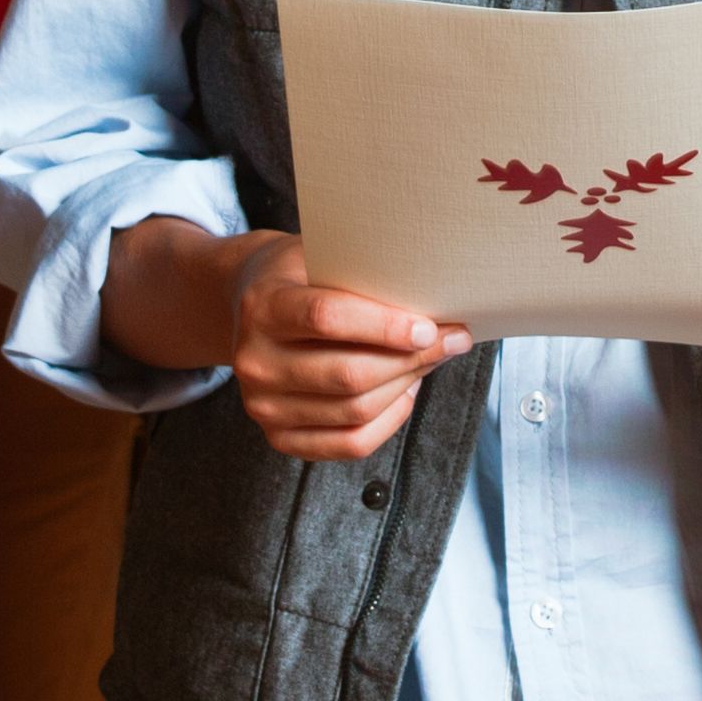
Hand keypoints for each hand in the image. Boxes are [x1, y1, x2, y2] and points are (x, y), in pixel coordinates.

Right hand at [208, 231, 462, 461]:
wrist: (248, 305)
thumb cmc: (301, 275)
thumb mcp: (323, 256)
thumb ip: (366, 277)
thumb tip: (436, 302)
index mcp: (263, 307)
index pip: (327, 319)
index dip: (384, 326)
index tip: (429, 327)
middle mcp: (254, 362)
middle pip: (348, 375)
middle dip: (411, 360)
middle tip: (453, 340)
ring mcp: (263, 406)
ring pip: (355, 412)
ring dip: (406, 386)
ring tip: (431, 360)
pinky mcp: (279, 437)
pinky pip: (350, 444)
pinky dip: (389, 420)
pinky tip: (406, 391)